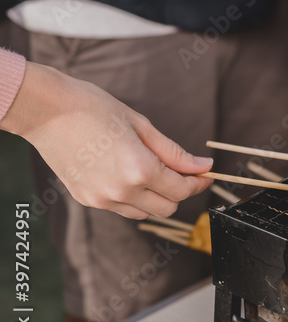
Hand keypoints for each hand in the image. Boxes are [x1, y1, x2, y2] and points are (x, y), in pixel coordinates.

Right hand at [1, 64, 213, 218]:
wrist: (46, 111)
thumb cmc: (95, 109)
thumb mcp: (142, 126)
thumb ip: (174, 153)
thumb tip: (203, 166)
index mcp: (139, 170)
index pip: (182, 190)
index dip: (199, 183)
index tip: (206, 174)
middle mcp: (121, 191)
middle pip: (168, 207)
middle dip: (180, 191)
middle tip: (184, 172)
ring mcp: (102, 199)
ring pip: (145, 212)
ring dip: (157, 197)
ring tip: (153, 170)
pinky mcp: (86, 199)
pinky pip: (122, 208)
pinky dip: (134, 197)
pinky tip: (129, 174)